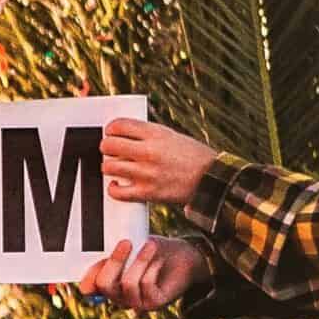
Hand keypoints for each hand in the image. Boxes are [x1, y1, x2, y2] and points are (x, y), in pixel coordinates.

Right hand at [78, 236, 213, 312]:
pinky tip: (158, 261)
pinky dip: (152, 269)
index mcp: (108, 284)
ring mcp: (136, 303)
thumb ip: (107, 263)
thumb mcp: (129, 250)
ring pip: (127, 284)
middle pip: (104, 285)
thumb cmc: (153, 251)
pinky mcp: (154, 304)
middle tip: (126, 242)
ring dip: (140, 261)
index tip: (100, 253)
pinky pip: (146, 285)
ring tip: (151, 246)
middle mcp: (119, 297)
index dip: (90, 273)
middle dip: (115, 261)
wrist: (184, 257)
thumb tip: (86, 287)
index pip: (89, 286)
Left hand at [102, 118, 220, 205]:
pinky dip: (113, 189)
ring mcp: (147, 173)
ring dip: (109, 167)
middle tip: (111, 151)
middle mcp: (149, 151)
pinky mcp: (147, 192)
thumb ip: (148, 135)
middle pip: (108, 145)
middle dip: (107, 148)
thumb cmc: (193, 157)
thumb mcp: (172, 136)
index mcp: (156, 134)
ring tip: (116, 167)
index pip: (119, 125)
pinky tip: (118, 184)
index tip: (110, 133)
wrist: (211, 179)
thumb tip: (123, 134)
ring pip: (109, 167)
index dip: (110, 129)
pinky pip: (117, 192)